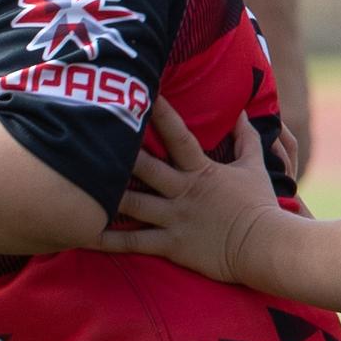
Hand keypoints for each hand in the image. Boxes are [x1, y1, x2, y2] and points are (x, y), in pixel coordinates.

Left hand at [92, 100, 279, 283]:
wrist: (268, 246)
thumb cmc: (260, 206)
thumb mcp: (254, 168)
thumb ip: (246, 139)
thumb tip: (244, 113)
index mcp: (201, 170)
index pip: (177, 136)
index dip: (160, 114)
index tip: (142, 93)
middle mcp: (182, 191)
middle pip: (144, 168)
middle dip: (119, 153)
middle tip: (89, 136)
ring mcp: (174, 218)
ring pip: (132, 203)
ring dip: (104, 194)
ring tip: (72, 184)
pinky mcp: (170, 244)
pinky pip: (133, 242)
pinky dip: (106, 240)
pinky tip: (82, 233)